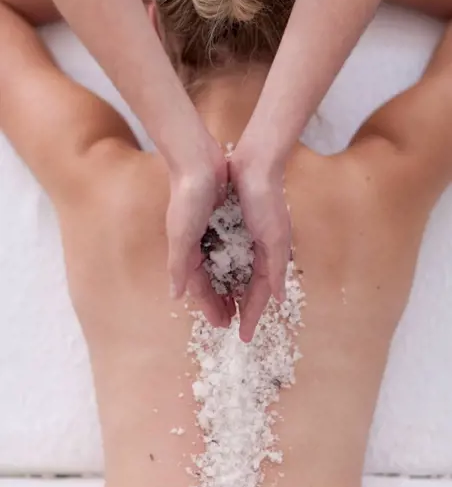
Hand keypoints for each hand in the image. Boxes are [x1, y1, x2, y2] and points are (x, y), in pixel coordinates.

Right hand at [166, 142, 232, 328]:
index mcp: (186, 252)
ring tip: (241, 300)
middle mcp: (197, 245)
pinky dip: (237, 262)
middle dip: (221, 301)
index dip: (211, 307)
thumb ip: (179, 266)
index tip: (223, 325)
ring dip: (230, 284)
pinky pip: (230, 248)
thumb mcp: (181, 235)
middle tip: (234, 319)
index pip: (200, 288)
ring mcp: (209, 233)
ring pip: (221, 266)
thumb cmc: (187, 197)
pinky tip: (247, 268)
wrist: (196, 160)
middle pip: (211, 281)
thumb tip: (175, 296)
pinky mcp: (221, 219)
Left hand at [230, 154, 290, 342]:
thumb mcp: (275, 238)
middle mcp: (259, 251)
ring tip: (219, 310)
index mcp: (271, 256)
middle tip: (226, 326)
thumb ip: (276, 269)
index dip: (252, 315)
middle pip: (247, 288)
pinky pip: (226, 257)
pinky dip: (220, 272)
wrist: (254, 165)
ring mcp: (246, 240)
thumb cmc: (266, 201)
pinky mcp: (232, 227)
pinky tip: (212, 279)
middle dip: (239, 308)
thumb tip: (278, 298)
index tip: (244, 336)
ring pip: (236, 275)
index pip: (260, 293)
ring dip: (228, 293)